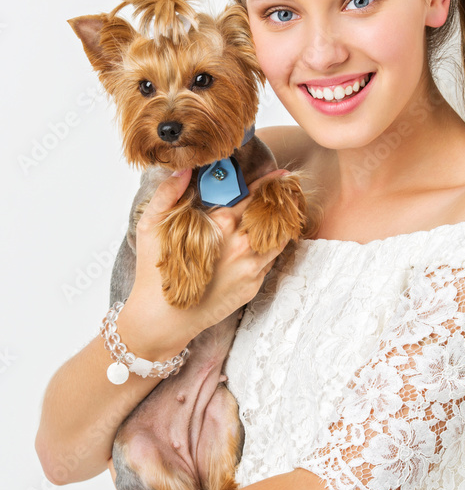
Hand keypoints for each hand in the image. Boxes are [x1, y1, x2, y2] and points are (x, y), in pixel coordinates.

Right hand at [123, 167, 291, 348]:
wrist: (163, 319)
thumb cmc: (155, 271)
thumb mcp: (151, 226)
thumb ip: (168, 193)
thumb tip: (184, 170)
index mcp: (220, 225)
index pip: (252, 197)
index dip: (268, 183)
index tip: (280, 174)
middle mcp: (241, 245)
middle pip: (272, 216)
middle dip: (280, 202)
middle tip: (288, 191)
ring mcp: (250, 268)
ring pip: (278, 239)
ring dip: (281, 225)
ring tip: (285, 214)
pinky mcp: (252, 286)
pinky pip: (269, 261)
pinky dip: (271, 249)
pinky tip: (268, 242)